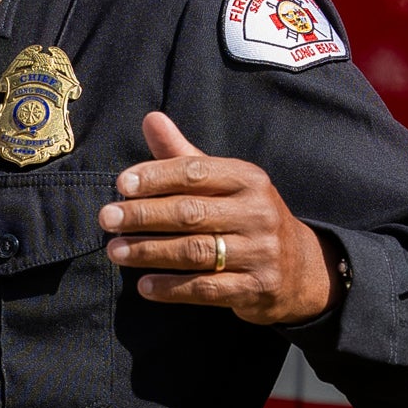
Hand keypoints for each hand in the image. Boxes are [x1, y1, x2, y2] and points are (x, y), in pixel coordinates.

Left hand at [100, 111, 336, 324]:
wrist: (301, 269)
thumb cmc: (247, 216)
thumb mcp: (225, 182)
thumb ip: (184, 155)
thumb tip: (150, 118)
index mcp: (248, 179)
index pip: (196, 172)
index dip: (156, 176)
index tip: (121, 184)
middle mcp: (258, 213)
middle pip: (190, 213)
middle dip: (143, 215)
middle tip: (106, 218)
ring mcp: (260, 253)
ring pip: (195, 252)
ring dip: (149, 252)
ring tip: (115, 251)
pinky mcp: (256, 289)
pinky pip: (206, 288)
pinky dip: (171, 288)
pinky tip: (143, 285)